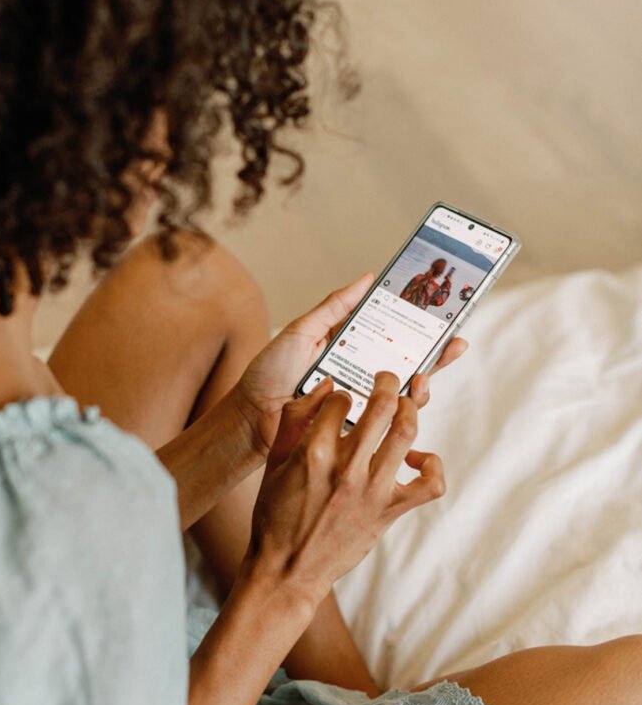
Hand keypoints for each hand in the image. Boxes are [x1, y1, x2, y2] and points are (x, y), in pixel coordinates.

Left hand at [232, 273, 467, 456]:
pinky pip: (387, 422)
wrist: (251, 416)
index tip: (445, 314)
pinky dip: (403, 413)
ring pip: (404, 396)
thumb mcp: (302, 331)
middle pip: (408, 364)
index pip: (393, 335)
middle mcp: (360, 376)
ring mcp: (360, 403)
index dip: (420, 326)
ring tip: (424, 375)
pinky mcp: (356, 427)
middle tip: (453, 343)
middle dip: (436, 354)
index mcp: (351, 349)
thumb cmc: (270, 372)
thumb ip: (335, 307)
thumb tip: (368, 278)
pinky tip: (408, 401)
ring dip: (422, 384)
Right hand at [243, 371, 444, 610]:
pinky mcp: (390, 512)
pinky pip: (430, 484)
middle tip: (386, 380)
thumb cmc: (275, 515)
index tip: (343, 402)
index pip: (342, 400)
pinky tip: (418, 459)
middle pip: (382, 405)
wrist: (287, 570)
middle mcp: (346, 467)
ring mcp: (372, 490)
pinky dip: (432, 466)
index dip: (343, 395)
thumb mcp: (273, 462)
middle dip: (387, 383)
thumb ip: (294, 419)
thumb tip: (323, 388)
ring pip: (407, 432)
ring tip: (405, 406)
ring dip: (410, 410)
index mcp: (313, 451)